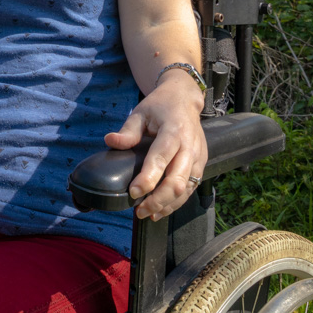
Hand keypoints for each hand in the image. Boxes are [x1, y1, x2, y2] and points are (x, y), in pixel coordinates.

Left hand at [104, 72, 207, 220]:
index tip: (133, 192)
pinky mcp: (201, 164)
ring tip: (148, 214)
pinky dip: (177, 202)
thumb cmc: (160, 106)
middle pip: (177, 180)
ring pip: (186, 188)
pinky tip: (162, 210)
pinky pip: (191, 188)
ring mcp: (198, 156)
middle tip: (139, 210)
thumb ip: (128, 131)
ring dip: (168, 205)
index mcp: (174, 131)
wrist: (185, 99)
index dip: (148, 178)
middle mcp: (189, 146)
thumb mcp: (140, 112)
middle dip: (158, 199)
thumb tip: (110, 141)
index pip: (161, 158)